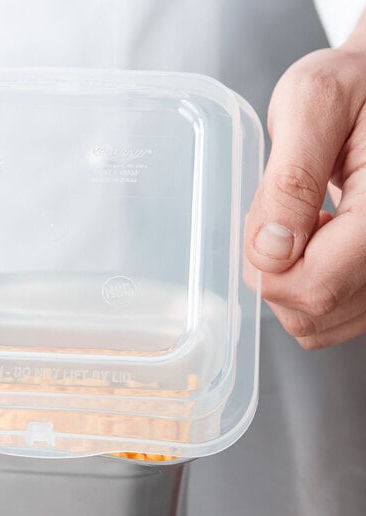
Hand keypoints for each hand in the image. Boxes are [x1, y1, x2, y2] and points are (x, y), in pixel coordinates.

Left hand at [244, 16, 365, 348]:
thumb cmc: (358, 85)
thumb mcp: (312, 104)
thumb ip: (290, 181)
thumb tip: (270, 251)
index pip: (313, 287)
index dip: (267, 265)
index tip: (266, 219)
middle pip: (312, 311)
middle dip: (274, 271)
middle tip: (282, 216)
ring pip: (320, 322)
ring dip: (290, 282)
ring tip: (305, 224)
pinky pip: (334, 317)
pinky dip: (310, 288)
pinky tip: (318, 243)